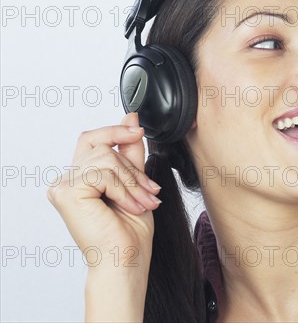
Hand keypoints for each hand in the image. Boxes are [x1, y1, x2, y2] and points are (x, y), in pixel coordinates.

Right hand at [47, 112, 160, 269]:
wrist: (126, 261)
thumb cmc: (129, 233)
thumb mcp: (135, 183)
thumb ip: (130, 153)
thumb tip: (131, 118)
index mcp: (80, 178)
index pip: (91, 140)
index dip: (114, 130)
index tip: (138, 129)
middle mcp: (66, 180)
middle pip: (102, 146)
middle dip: (132, 167)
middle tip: (151, 191)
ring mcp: (63, 186)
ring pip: (106, 158)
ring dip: (133, 181)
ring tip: (143, 203)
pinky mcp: (67, 192)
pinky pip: (104, 173)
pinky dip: (124, 189)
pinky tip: (130, 207)